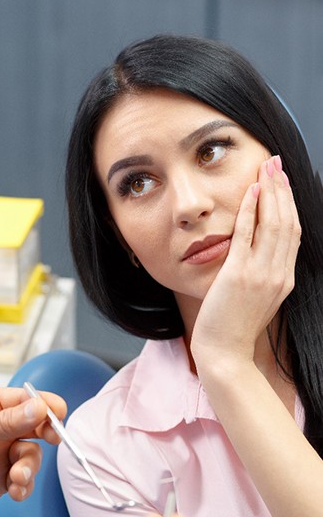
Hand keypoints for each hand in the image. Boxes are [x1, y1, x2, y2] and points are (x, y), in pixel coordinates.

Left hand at [0, 386, 66, 516]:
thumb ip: (7, 422)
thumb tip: (37, 407)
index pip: (24, 400)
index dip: (43, 405)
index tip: (58, 414)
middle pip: (33, 426)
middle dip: (44, 434)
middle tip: (51, 439)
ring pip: (30, 455)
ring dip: (29, 466)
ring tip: (18, 476)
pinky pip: (22, 479)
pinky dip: (24, 485)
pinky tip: (16, 488)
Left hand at [191, 155, 300, 369]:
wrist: (224, 352)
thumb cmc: (234, 326)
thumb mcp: (257, 298)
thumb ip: (263, 275)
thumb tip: (257, 252)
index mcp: (284, 279)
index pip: (293, 233)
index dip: (289, 205)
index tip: (283, 183)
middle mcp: (279, 274)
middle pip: (288, 223)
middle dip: (283, 190)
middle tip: (277, 164)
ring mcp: (261, 274)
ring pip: (274, 224)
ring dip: (271, 193)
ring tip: (266, 169)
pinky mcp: (240, 275)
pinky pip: (248, 236)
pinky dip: (251, 211)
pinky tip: (250, 192)